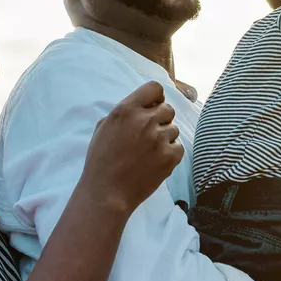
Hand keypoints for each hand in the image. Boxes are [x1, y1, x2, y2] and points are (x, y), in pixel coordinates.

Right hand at [81, 81, 183, 215]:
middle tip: (149, 135)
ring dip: (165, 138)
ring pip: (174, 129)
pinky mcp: (170, 157)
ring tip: (150, 152)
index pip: (154, 88)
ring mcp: (159, 138)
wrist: (107, 192)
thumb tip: (142, 106)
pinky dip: (171, 153)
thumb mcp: (104, 128)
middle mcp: (145, 120)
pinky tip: (156, 161)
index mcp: (127, 110)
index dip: (155, 97)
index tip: (152, 107)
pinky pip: (179, 147)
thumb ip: (124, 113)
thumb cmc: (101, 161)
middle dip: (160, 120)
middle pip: (168, 109)